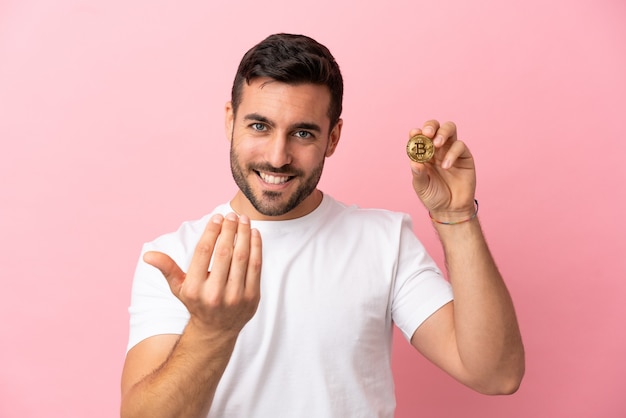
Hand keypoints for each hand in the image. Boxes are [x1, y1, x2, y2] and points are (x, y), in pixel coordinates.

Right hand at [143, 213, 261, 337]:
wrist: (217, 330)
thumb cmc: (196, 302)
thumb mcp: (178, 287)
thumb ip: (166, 268)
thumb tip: (147, 255)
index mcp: (194, 288)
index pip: (204, 252)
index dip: (211, 231)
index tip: (217, 217)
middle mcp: (214, 293)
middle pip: (224, 252)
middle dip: (229, 229)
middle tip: (231, 215)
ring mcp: (235, 296)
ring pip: (242, 257)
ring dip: (244, 234)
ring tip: (243, 220)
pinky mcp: (252, 297)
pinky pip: (256, 267)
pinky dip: (256, 247)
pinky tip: (254, 233)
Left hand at [409, 120, 476, 220]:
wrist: (450, 209)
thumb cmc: (434, 196)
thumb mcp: (421, 186)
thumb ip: (418, 174)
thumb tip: (414, 162)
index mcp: (423, 153)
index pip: (419, 137)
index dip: (416, 133)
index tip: (414, 133)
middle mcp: (436, 149)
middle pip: (435, 127)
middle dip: (431, 126)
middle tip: (427, 133)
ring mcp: (450, 150)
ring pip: (449, 129)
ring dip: (442, 132)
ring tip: (437, 144)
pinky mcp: (464, 156)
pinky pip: (460, 146)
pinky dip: (452, 153)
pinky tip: (446, 166)